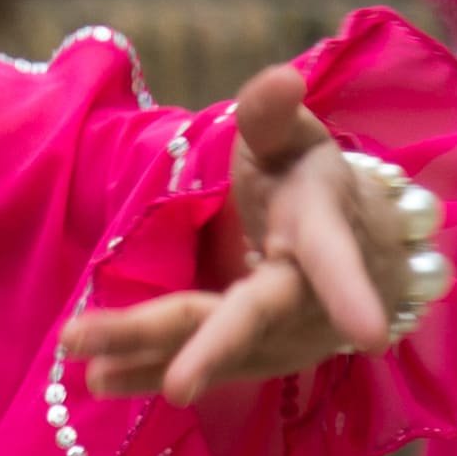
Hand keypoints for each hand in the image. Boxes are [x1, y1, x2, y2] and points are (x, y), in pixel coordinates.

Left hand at [59, 65, 407, 404]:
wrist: (357, 248)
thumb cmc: (310, 179)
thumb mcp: (295, 138)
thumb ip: (275, 114)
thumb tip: (281, 76)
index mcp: (324, 233)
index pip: (333, 262)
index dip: (350, 294)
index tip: (367, 336)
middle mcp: (308, 298)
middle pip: (250, 318)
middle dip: (202, 347)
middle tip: (164, 380)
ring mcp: (285, 337)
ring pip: (219, 353)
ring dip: (154, 365)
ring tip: (89, 372)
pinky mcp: (258, 357)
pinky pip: (206, 369)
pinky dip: (151, 374)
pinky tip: (100, 380)